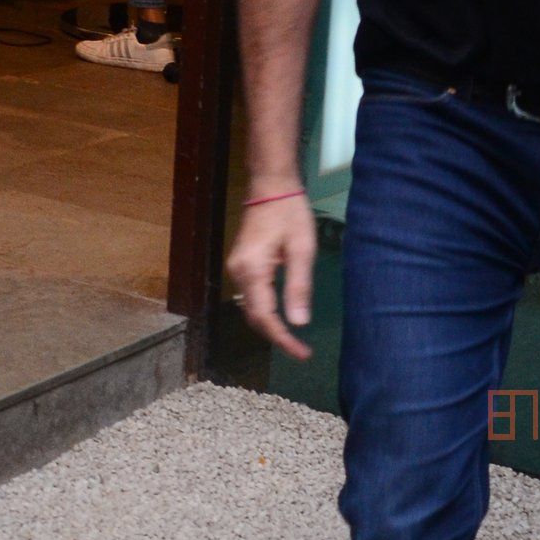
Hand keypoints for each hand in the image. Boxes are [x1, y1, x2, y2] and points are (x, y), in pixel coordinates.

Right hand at [226, 186, 316, 357]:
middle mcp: (238, 273)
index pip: (264, 317)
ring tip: (294, 339)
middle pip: (253, 317)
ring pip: (250, 308)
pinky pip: (251, 296)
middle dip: (276, 336)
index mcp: (252, 271)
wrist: (271, 186)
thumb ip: (299, 287)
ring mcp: (236, 268)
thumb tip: (299, 323)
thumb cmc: (290, 213)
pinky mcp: (241, 264)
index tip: (301, 354)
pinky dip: (265, 310)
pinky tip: (282, 315)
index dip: (282, 339)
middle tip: (301, 351)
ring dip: (270, 325)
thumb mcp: (302, 249)